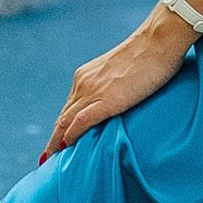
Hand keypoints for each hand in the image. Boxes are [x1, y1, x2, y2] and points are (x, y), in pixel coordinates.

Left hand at [38, 8, 194, 164]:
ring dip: (57, 143)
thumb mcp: (124, 72)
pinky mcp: (107, 101)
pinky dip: (71, 136)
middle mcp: (83, 82)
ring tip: (49, 161)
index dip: (62, 126)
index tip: (57, 141)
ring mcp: (93, 91)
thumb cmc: (149, 54)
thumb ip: (115, 85)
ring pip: (66, 121)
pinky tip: (66, 148)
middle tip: (45, 158)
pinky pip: (81, 122)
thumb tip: (119, 100)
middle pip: (63, 116)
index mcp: (86, 75)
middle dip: (54, 139)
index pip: (69, 106)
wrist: (158, 41)